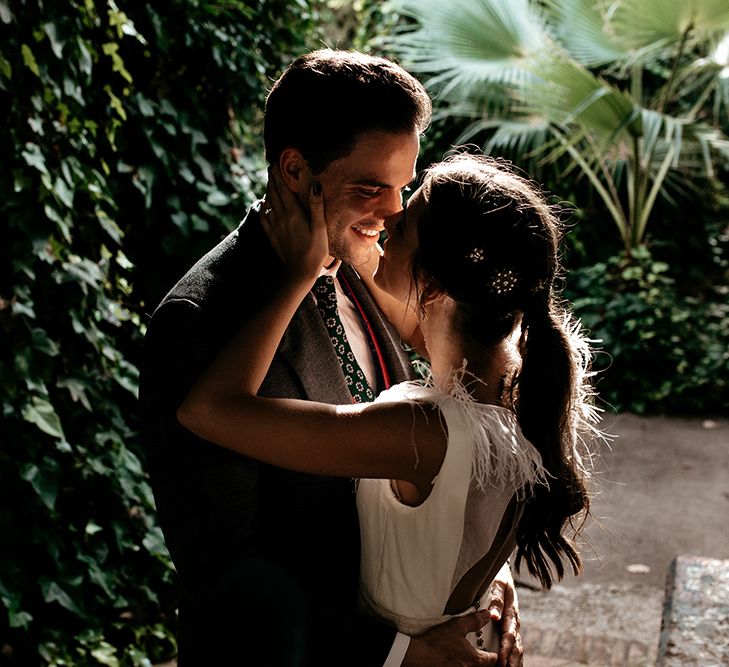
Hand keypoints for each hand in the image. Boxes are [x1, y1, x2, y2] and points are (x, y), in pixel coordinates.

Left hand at [260, 165, 328, 279]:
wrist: (300, 272)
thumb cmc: (315, 251)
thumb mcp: (320, 228)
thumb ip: (317, 206)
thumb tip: (315, 186)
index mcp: (293, 213)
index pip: (283, 188)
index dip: (278, 174)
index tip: (275, 163)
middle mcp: (281, 217)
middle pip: (273, 193)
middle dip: (272, 179)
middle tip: (271, 167)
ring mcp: (274, 227)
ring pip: (268, 203)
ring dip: (268, 191)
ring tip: (269, 182)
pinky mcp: (272, 236)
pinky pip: (264, 218)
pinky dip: (263, 208)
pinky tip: (264, 205)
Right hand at [402, 610, 498, 665]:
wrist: (418, 657)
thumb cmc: (437, 643)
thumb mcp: (457, 626)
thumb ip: (474, 621)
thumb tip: (487, 615)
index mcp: (474, 659)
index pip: (493, 659)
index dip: (495, 654)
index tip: (494, 651)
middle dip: (485, 662)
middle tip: (484, 655)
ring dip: (472, 663)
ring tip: (467, 656)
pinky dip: (460, 665)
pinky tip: (455, 660)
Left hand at [485, 564, 523, 666]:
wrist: (503, 576)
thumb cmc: (498, 579)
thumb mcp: (497, 584)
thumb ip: (496, 599)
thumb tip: (493, 615)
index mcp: (511, 611)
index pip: (509, 633)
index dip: (506, 647)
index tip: (501, 659)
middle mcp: (514, 622)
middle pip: (515, 644)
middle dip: (512, 659)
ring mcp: (513, 627)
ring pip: (517, 648)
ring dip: (515, 661)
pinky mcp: (510, 630)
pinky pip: (514, 647)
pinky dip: (514, 658)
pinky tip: (511, 666)